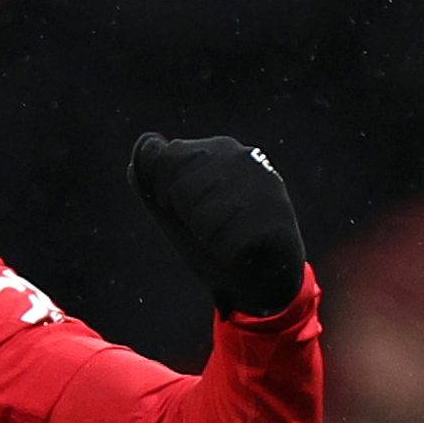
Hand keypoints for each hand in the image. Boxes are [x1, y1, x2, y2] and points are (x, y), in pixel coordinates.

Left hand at [128, 133, 307, 316]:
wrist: (260, 278)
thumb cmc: (214, 238)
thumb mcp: (174, 206)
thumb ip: (151, 176)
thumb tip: (144, 144)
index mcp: (217, 149)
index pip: (167, 158)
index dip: (165, 195)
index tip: (187, 209)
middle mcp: (244, 158)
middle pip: (181, 190)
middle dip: (187, 218)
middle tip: (212, 227)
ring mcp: (265, 187)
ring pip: (203, 218)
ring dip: (209, 239)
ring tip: (229, 237)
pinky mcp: (279, 219)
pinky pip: (226, 244)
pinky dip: (227, 256)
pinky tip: (245, 251)